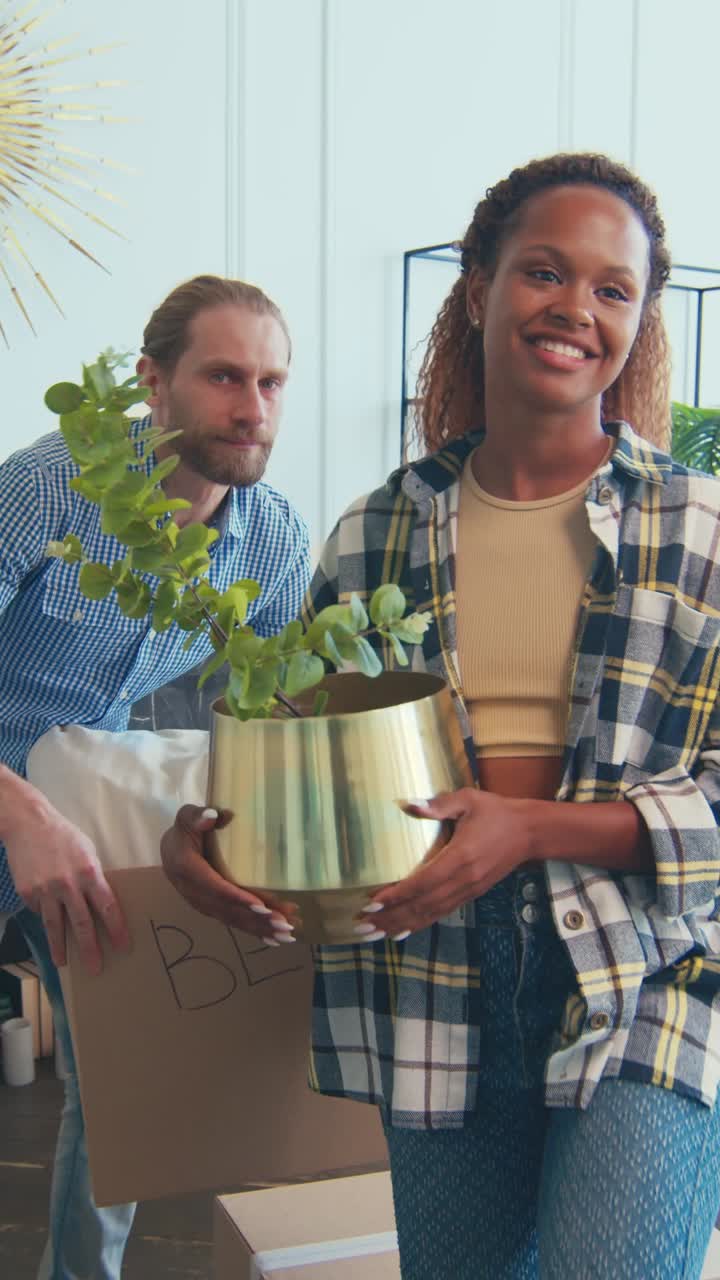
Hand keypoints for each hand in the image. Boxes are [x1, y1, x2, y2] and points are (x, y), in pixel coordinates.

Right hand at [5, 801, 129, 974]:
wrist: (29, 823)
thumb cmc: (63, 836)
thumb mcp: (87, 851)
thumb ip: (93, 876)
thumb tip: (98, 901)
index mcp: (89, 872)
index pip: (107, 907)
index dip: (116, 929)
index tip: (123, 946)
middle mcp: (68, 884)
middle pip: (82, 923)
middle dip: (90, 949)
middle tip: (96, 968)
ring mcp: (45, 890)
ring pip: (55, 926)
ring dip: (60, 947)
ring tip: (64, 963)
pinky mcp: (28, 893)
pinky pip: (39, 910)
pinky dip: (44, 915)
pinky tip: (46, 918)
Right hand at [160, 805, 298, 943]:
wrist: (171, 849)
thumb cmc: (186, 829)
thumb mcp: (186, 817)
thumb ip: (196, 816)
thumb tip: (212, 816)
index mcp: (187, 869)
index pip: (214, 886)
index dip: (236, 897)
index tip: (260, 906)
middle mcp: (194, 892)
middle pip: (227, 909)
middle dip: (257, 919)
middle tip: (285, 924)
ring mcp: (203, 904)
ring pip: (232, 919)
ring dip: (260, 929)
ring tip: (287, 934)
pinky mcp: (212, 909)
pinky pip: (233, 921)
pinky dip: (253, 931)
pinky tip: (274, 939)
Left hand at [355, 788, 531, 940]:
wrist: (530, 832)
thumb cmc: (497, 813)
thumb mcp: (468, 800)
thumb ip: (439, 804)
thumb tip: (409, 803)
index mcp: (461, 856)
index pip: (423, 882)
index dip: (396, 895)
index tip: (372, 902)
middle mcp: (463, 880)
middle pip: (422, 905)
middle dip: (391, 917)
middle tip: (363, 926)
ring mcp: (468, 890)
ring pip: (430, 914)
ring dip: (402, 925)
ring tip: (375, 933)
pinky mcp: (471, 894)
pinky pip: (441, 913)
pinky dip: (420, 923)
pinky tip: (402, 930)